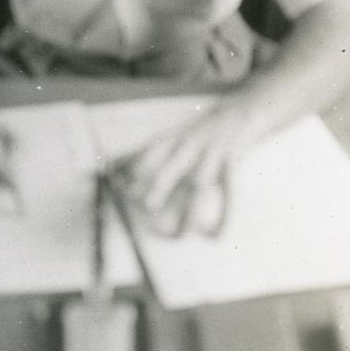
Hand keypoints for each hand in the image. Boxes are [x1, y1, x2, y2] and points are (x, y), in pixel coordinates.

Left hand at [111, 101, 254, 236]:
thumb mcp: (170, 135)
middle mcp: (188, 146)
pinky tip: (215, 236)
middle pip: (171, 168)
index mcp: (171, 139)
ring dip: (188, 214)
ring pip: (198, 187)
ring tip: (178, 237)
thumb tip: (109, 165)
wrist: (240, 113)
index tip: (122, 190)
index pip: (147, 154)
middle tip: (148, 208)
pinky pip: (229, 193)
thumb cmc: (197, 131)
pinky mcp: (231, 164)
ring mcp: (211, 155)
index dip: (133, 172)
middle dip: (159, 188)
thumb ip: (141, 151)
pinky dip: (224, 217)